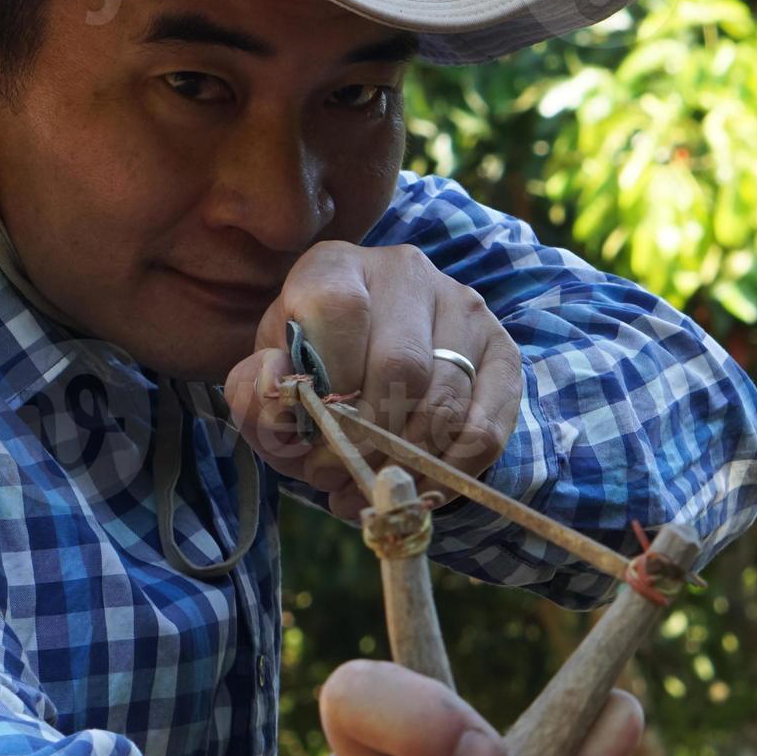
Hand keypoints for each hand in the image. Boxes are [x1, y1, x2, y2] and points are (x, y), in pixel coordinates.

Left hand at [222, 242, 523, 519]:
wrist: (370, 365)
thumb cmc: (312, 373)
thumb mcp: (267, 381)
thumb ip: (254, 390)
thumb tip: (278, 389)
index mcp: (336, 266)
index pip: (338, 309)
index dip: (328, 381)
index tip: (313, 432)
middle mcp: (405, 273)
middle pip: (401, 365)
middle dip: (366, 440)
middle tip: (335, 477)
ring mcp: (463, 308)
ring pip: (445, 403)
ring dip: (405, 465)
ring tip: (370, 489)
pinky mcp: (502, 352)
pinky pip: (487, 429)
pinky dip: (451, 473)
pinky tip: (418, 487)